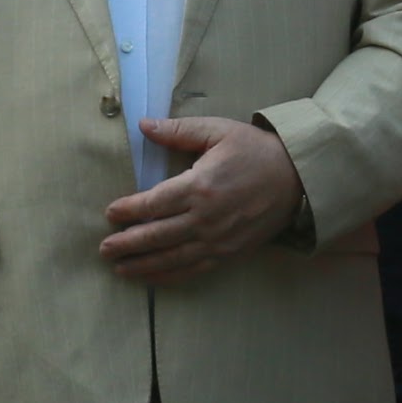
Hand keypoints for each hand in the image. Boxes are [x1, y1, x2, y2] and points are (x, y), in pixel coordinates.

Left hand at [103, 117, 303, 282]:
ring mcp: (218, 240)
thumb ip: (178, 130)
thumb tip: (143, 125)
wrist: (297, 178)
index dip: (128, 210)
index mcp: (200, 186)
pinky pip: (193, 270)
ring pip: (172, 258)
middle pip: (157, 235)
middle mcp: (206, 218)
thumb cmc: (255, 150)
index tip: (110, 213)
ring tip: (119, 267)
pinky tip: (151, 277)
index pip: (154, 203)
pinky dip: (169, 276)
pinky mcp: (229, 254)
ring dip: (142, 265)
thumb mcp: (217, 131)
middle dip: (127, 243)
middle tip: (104, 248)